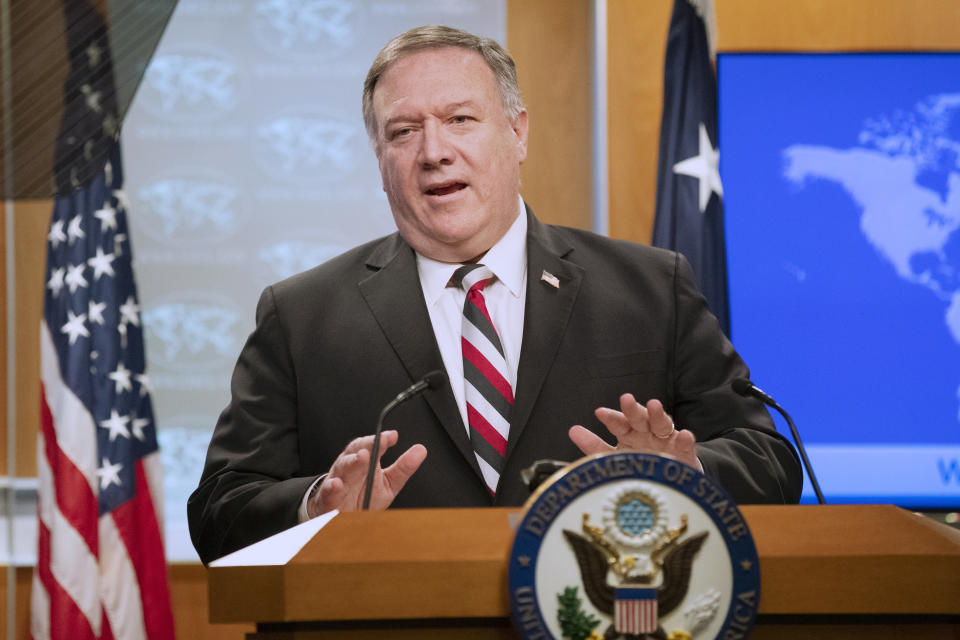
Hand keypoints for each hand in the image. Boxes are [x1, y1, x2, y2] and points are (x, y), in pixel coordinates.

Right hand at [306, 430, 426, 516]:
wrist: (340, 514)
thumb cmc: (364, 495)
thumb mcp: (388, 482)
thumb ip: (403, 467)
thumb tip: (421, 450)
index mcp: (364, 460)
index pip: (372, 445)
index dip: (381, 439)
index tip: (392, 436)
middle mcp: (350, 466)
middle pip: (356, 450)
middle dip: (367, 444)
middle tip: (378, 442)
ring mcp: (338, 480)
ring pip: (343, 467)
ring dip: (352, 461)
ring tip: (363, 457)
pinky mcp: (329, 498)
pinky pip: (329, 491)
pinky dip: (332, 487)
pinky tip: (338, 484)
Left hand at [568, 394, 702, 471]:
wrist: (672, 479)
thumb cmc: (640, 464)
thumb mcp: (616, 456)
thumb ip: (594, 445)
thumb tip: (572, 430)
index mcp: (629, 434)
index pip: (618, 423)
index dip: (611, 418)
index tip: (600, 412)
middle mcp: (647, 433)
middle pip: (639, 418)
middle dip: (632, 409)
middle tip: (626, 399)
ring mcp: (666, 441)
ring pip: (662, 425)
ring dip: (658, 415)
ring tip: (654, 405)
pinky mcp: (684, 454)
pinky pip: (685, 445)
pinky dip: (685, 440)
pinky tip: (684, 435)